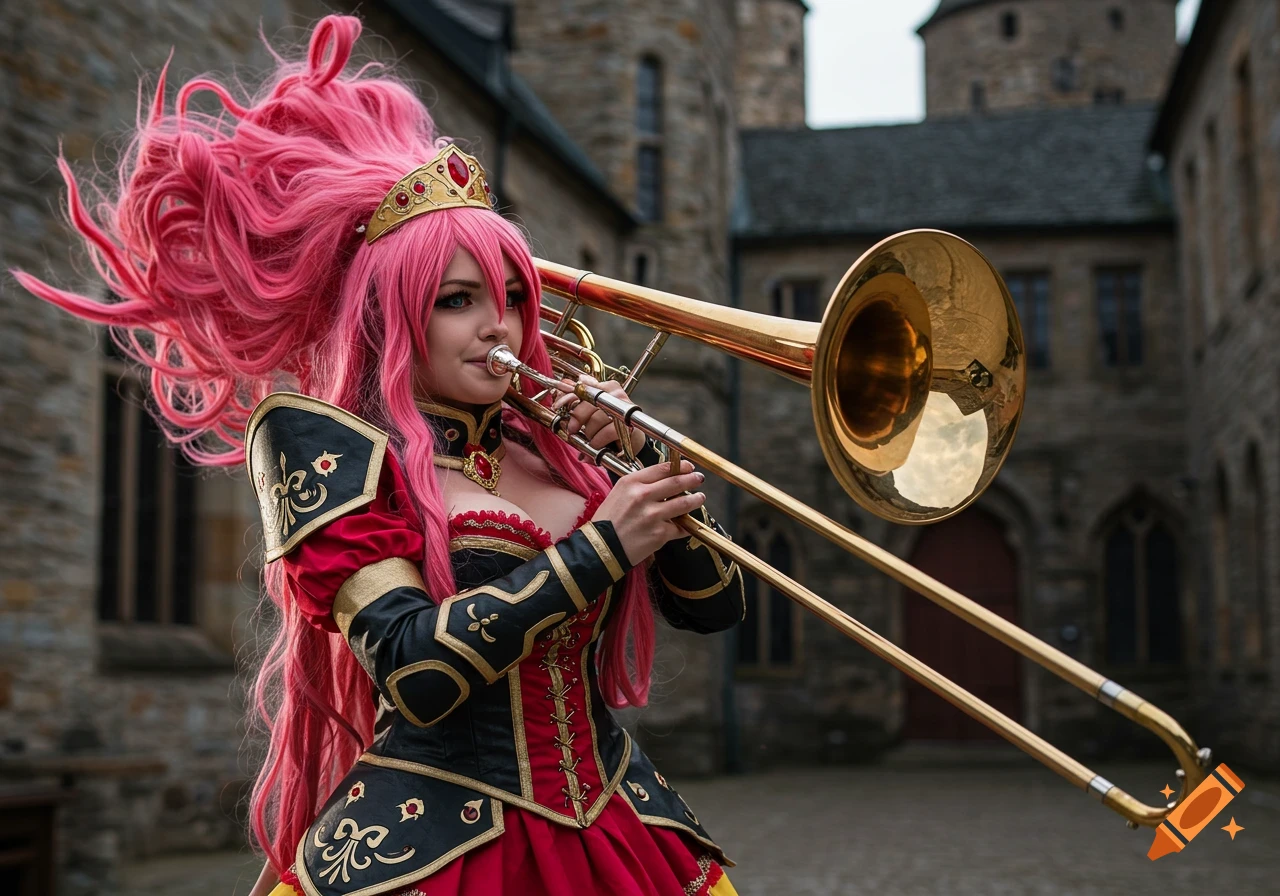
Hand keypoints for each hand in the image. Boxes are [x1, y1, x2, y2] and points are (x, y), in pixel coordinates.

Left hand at [552, 375, 646, 455]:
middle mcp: (615, 393)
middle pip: (590, 400)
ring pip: (597, 418)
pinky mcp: (630, 423)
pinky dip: (599, 441)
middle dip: (577, 417)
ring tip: (591, 440)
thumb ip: (576, 401)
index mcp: (605, 386)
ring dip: (589, 433)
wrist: (628, 441)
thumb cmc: (606, 425)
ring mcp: (624, 407)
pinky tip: (597, 445)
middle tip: (572, 429)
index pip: (583, 386)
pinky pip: (608, 431)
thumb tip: (559, 391)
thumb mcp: (590, 413)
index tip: (557, 406)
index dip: (567, 396)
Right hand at [590, 460, 705, 565]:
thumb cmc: (607, 521)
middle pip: (677, 482)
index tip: (688, 467)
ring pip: (683, 503)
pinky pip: (680, 528)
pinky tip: (688, 524)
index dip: (680, 466)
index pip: (663, 468)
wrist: (600, 548)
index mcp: (631, 483)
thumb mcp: (618, 493)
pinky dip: (686, 526)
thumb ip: (640, 485)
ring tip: (700, 498)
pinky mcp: (660, 534)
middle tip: (699, 478)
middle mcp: (643, 496)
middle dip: (692, 479)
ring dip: (695, 500)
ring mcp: (653, 515)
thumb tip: (663, 481)